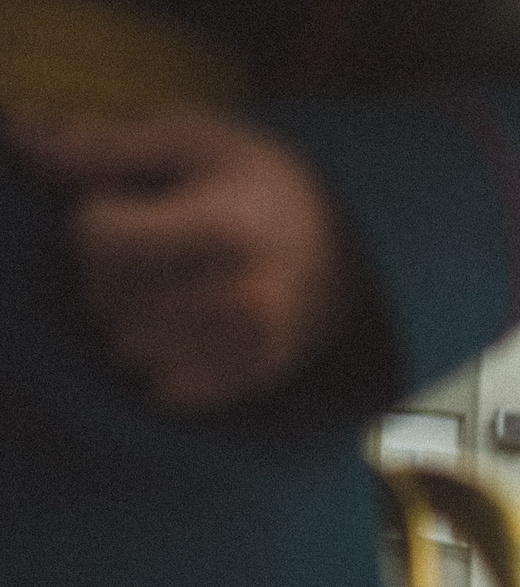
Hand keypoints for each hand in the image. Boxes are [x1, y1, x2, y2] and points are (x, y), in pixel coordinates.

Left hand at [9, 111, 352, 412]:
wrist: (353, 251)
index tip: (125, 203)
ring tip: (162, 286)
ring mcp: (252, 351)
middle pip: (105, 298)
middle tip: (145, 246)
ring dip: (124, 316)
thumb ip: (99, 148)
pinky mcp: (251, 385)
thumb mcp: (187, 142)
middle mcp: (248, 300)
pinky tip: (180, 326)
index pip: (101, 242)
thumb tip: (14, 134)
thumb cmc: (256, 184)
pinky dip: (155, 358)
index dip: (93, 216)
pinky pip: (159, 388)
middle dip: (104, 270)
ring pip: (124, 346)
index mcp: (230, 232)